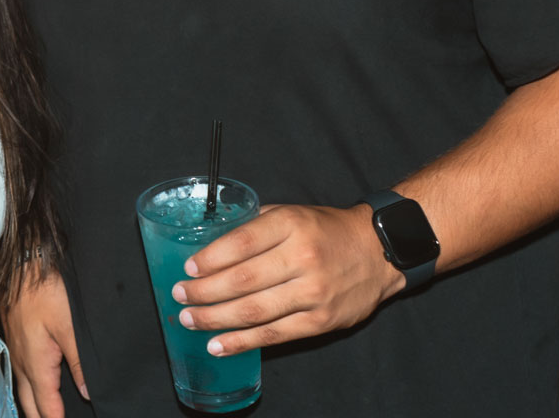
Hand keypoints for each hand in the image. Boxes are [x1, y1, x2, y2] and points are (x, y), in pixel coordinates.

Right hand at [3, 266, 87, 417]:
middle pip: (31, 406)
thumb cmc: (44, 291)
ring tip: (47, 415)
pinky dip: (30, 391)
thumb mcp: (68, 326)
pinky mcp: (16, 343)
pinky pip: (20, 376)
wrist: (22, 265)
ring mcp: (16, 353)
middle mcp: (22, 364)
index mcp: (36, 365)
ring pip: (24, 392)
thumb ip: (79, 362)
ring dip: (35, 408)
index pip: (47, 407)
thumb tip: (87, 392)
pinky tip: (38, 388)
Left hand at [174, 203, 403, 356]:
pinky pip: (274, 334)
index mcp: (290, 224)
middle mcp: (302, 257)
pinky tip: (219, 345)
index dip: (210, 259)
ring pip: (254, 310)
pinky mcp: (320, 320)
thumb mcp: (291, 213)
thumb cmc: (326, 231)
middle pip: (242, 280)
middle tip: (180, 296)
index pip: (241, 242)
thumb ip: (255, 226)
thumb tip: (211, 245)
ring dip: (215, 319)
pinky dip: (242, 342)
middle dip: (204, 291)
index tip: (188, 269)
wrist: (378, 252)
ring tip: (190, 320)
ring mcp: (312, 292)